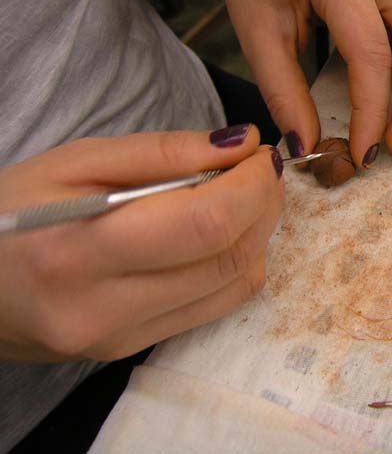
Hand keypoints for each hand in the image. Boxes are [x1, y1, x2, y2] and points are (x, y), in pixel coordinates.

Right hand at [0, 125, 283, 361]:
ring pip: (233, 285)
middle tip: (261, 168)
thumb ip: (163, 152)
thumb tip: (241, 144)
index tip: (260, 152)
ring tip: (247, 195)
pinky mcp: (131, 351)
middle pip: (228, 256)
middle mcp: (105, 309)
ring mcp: (121, 339)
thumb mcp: (75, 161)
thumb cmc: (10, 210)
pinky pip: (215, 307)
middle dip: (263, 204)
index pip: (207, 223)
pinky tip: (225, 233)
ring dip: (258, 233)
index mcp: (80, 252)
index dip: (252, 184)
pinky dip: (237, 263)